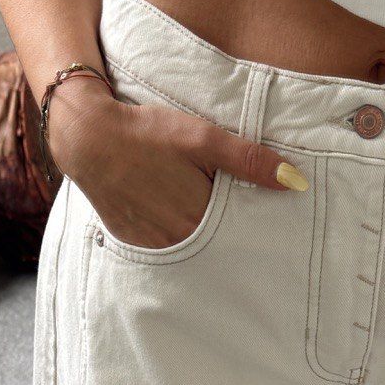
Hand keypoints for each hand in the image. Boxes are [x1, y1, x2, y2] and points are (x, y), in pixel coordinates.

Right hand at [46, 79, 308, 248]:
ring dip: (201, 241)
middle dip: (229, 239)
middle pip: (215, 246)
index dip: (251, 231)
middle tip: (240, 230)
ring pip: (191, 250)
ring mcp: (153, 246)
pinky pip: (164, 249)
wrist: (88, 138)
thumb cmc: (148, 134)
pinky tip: (177, 222)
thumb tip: (295, 182)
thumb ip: (249, 161)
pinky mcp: (133, 242)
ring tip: (204, 221)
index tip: (269, 234)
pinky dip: (175, 240)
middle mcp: (176, 242)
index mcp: (198, 221)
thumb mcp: (202, 139)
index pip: (238, 236)